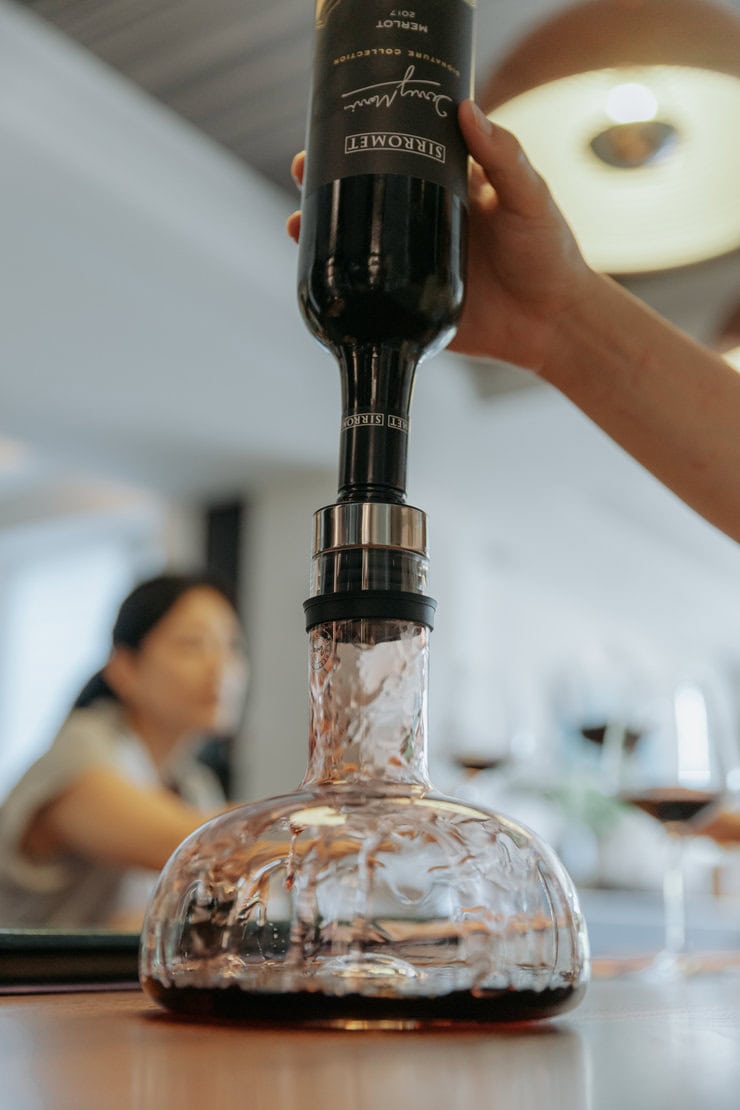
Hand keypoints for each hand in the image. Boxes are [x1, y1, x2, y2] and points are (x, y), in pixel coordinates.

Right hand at [287, 100, 594, 375]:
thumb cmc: (549, 253)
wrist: (554, 323)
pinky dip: (339, 286)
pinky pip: (367, 296)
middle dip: (327, 183)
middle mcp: (423, 224)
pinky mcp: (409, 306)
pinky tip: (315, 274)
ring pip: (357, 246)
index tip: (332, 127)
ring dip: (322, 232)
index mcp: (447, 189)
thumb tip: (465, 109)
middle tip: (300, 169)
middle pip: (366, 196)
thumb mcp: (529, 196)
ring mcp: (412, 266)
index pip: (396, 155)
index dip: (362, 141)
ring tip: (295, 222)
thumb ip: (502, 156)